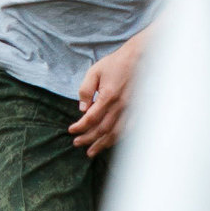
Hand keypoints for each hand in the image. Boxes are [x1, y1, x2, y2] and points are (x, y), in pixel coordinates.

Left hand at [72, 35, 147, 155]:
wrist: (138, 58)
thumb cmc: (115, 63)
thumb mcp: (94, 72)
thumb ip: (86, 90)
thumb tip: (83, 109)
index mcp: (108, 96)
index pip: (91, 118)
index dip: (80, 127)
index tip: (71, 131)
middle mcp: (120, 105)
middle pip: (102, 129)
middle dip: (88, 139)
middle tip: (76, 144)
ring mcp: (130, 109)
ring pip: (115, 133)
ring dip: (102, 144)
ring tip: (91, 152)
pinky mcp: (137, 110)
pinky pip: (127, 129)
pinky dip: (117, 139)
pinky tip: (110, 143)